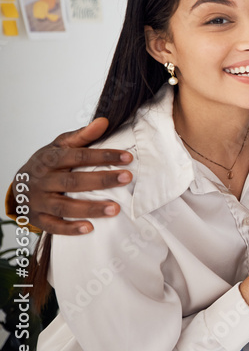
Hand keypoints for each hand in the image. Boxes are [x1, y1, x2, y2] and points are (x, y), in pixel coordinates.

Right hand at [11, 118, 132, 234]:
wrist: (18, 186)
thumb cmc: (46, 164)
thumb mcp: (59, 146)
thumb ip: (82, 136)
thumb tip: (104, 121)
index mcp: (49, 160)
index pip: (78, 156)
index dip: (103, 156)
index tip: (127, 157)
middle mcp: (42, 181)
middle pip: (72, 182)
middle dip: (101, 180)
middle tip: (127, 178)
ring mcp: (39, 201)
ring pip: (64, 206)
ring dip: (90, 208)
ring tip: (115, 209)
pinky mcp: (38, 219)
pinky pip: (53, 226)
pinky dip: (70, 229)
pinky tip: (89, 228)